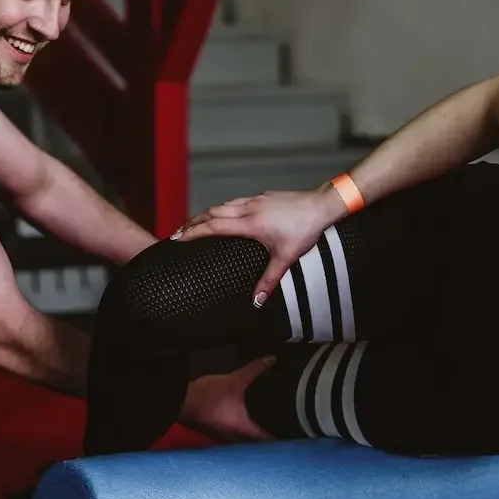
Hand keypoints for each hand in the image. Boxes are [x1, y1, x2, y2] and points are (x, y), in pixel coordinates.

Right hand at [173, 188, 343, 305]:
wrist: (321, 206)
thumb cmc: (304, 230)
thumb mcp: (285, 258)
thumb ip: (269, 280)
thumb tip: (256, 301)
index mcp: (250, 224)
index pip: (213, 226)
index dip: (193, 232)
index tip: (177, 238)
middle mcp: (248, 209)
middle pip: (212, 213)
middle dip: (192, 222)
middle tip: (178, 231)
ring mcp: (255, 200)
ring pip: (223, 204)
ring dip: (206, 213)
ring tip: (195, 223)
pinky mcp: (263, 196)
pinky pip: (236, 201)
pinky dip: (223, 208)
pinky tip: (225, 213)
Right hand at [178, 357, 277, 443]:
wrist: (178, 400)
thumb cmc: (205, 396)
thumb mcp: (234, 380)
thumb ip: (254, 370)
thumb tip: (271, 360)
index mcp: (243, 430)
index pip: (267, 441)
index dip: (281, 440)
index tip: (294, 437)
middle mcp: (234, 439)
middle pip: (257, 446)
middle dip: (269, 441)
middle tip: (282, 432)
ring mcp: (223, 438)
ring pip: (244, 443)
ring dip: (253, 439)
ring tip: (266, 428)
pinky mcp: (215, 433)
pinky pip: (233, 438)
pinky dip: (241, 434)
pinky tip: (243, 425)